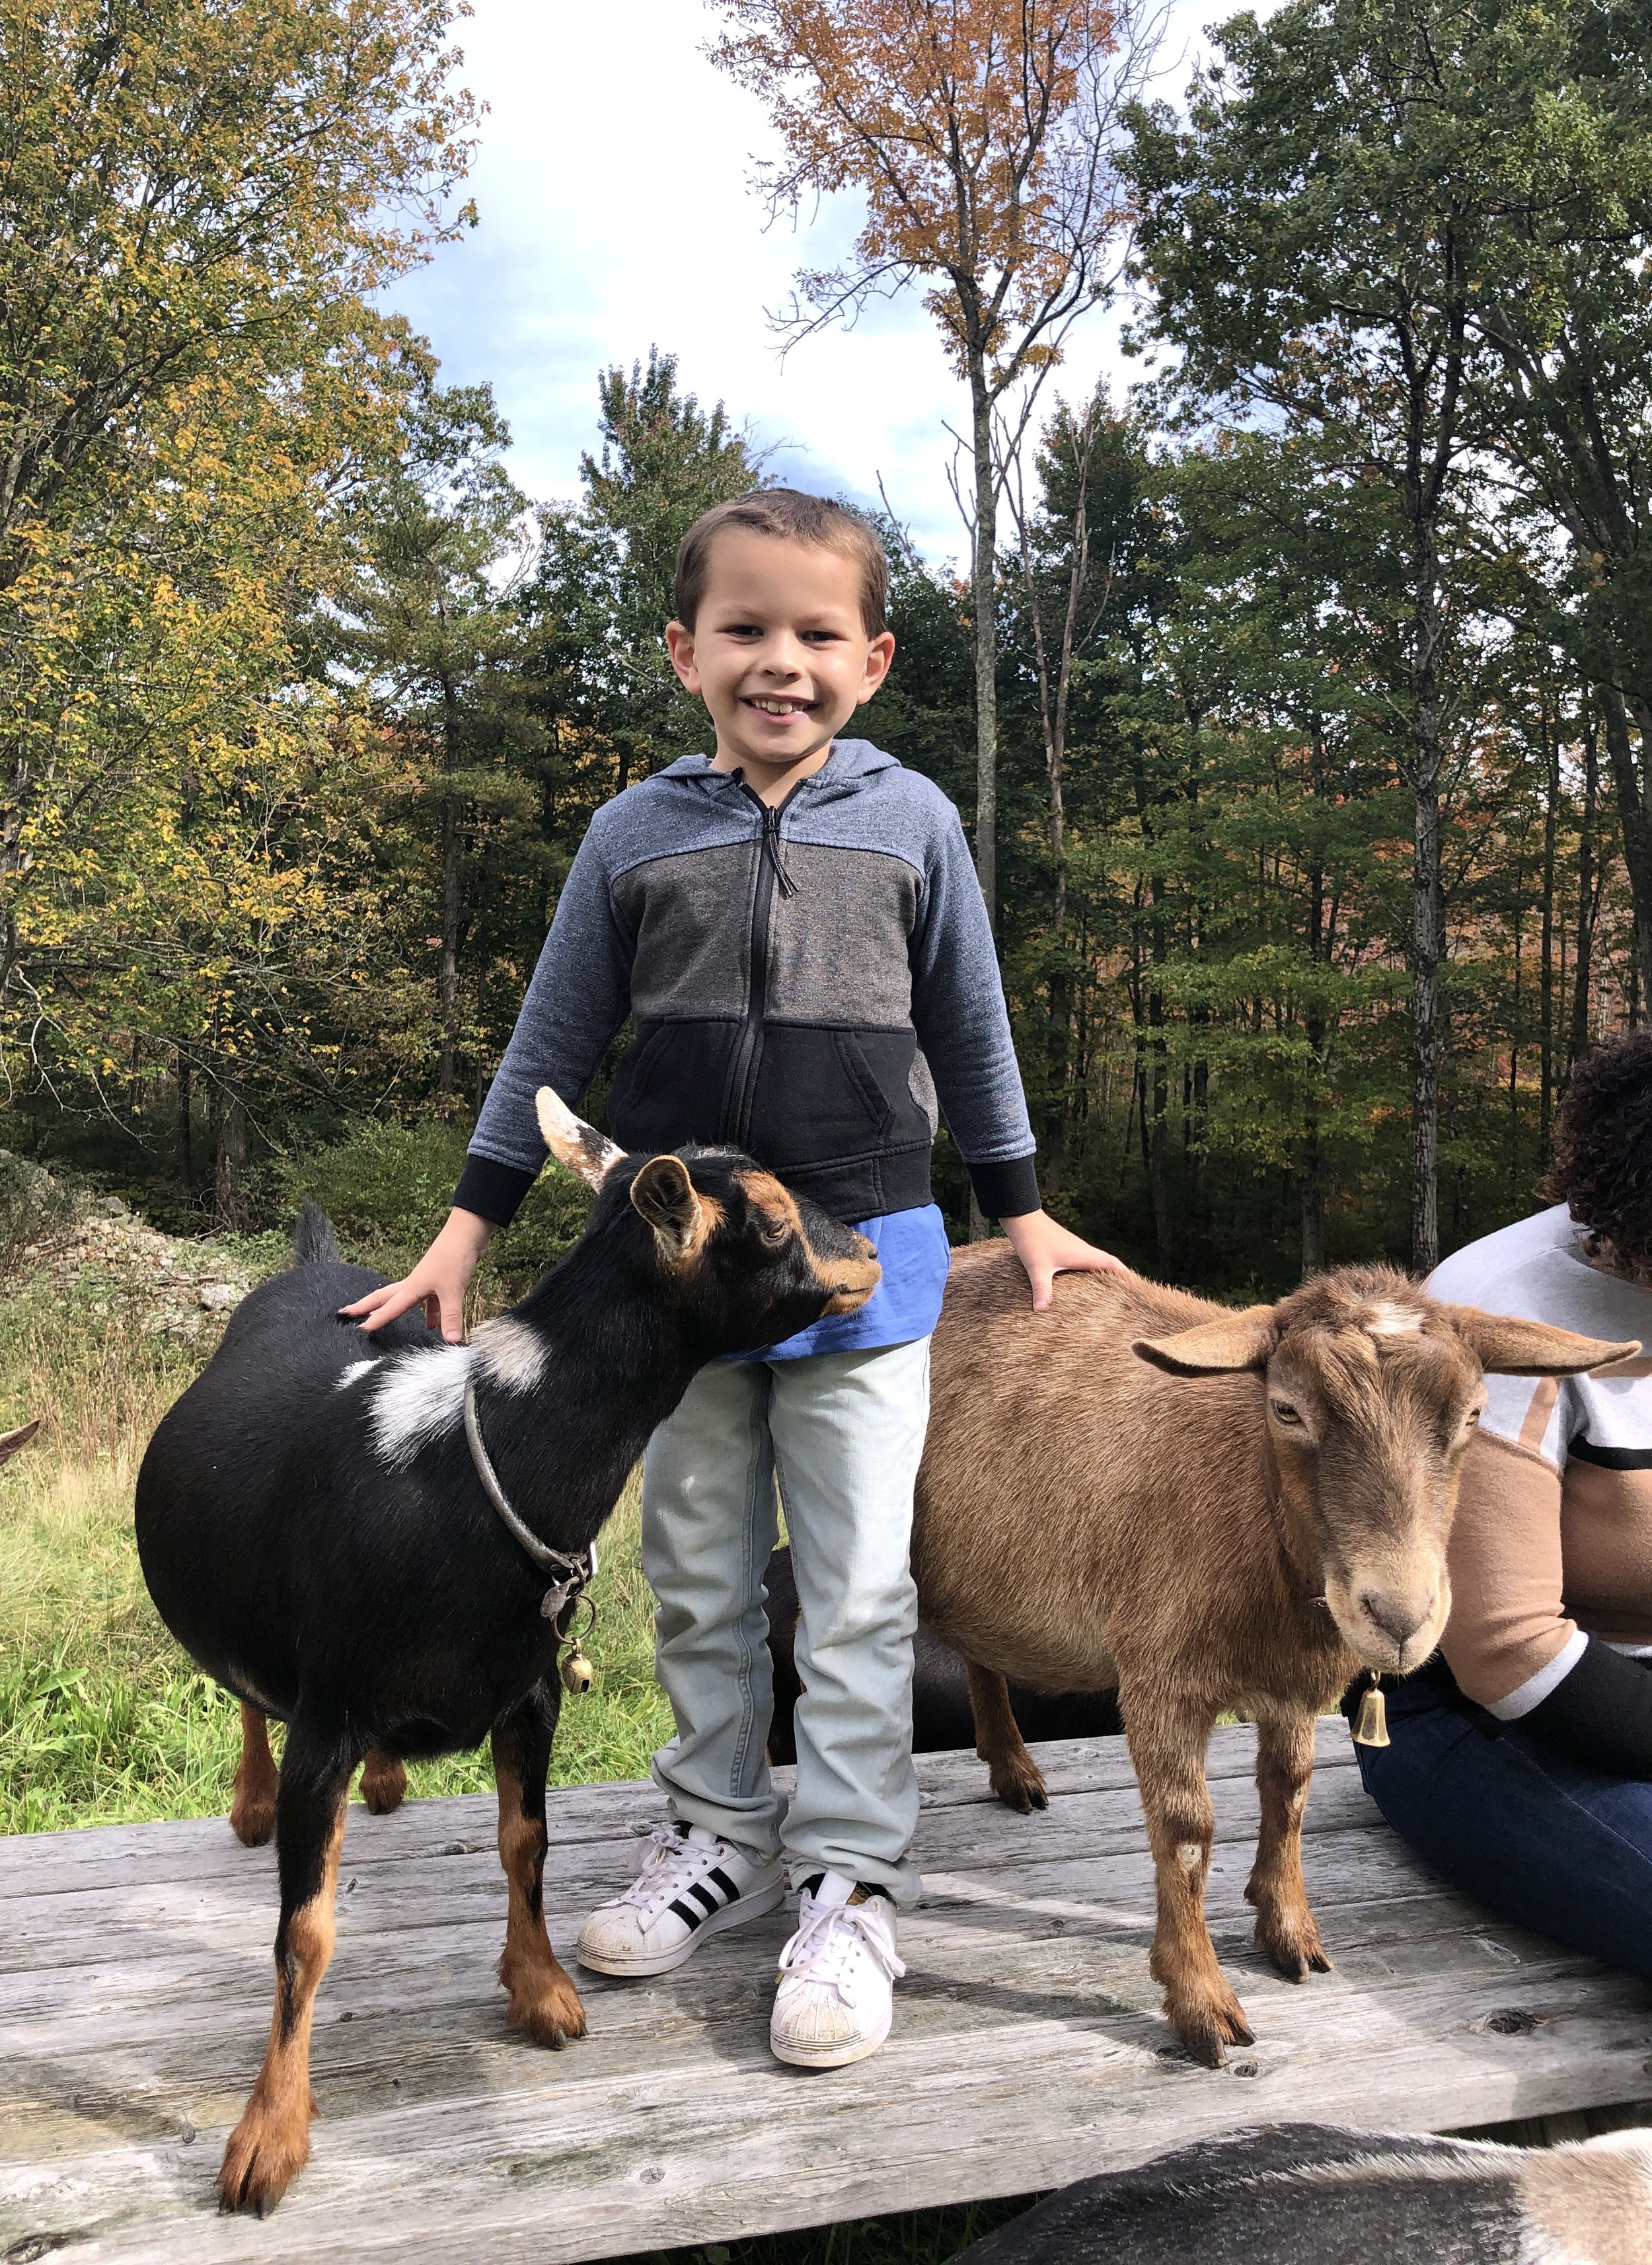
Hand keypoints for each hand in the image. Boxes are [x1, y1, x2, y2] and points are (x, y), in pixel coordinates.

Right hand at [339, 1208, 493, 1343]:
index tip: (358, 1329)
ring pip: (405, 1299)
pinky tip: (432, 1325)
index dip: (375, 1320)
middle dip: (366, 1306)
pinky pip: (430, 1301)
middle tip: (346, 1312)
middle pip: (385, 1297)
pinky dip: (430, 1313)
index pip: (390, 1308)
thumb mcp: (453, 1291)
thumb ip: (451, 1317)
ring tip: (380, 1320)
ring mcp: (426, 1281)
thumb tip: (451, 1342)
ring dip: (394, 1309)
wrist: (467, 1234)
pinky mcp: (440, 1280)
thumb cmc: (455, 1259)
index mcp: (412, 1287)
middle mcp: (414, 1284)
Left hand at [1000, 1209, 1127, 1312]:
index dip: (1126, 1276)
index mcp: (1083, 1254)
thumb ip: (1042, 1288)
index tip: (1137, 1289)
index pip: (1112, 1265)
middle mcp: (1083, 1250)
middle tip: (1127, 1295)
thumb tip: (1041, 1309)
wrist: (1022, 1217)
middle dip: (1118, 1278)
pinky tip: (1082, 1282)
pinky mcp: (1065, 1248)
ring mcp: (1074, 1248)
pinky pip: (1084, 1261)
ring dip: (1104, 1274)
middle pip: (1108, 1264)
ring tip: (1109, 1292)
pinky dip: (1089, 1271)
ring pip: (1096, 1262)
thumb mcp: (1038, 1267)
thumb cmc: (1033, 1240)